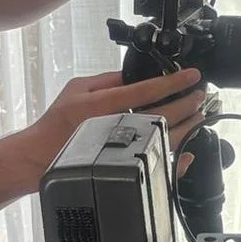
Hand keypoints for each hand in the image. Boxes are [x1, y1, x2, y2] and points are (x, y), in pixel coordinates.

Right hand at [30, 67, 205, 169]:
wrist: (41, 158)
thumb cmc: (57, 124)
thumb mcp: (77, 88)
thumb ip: (107, 80)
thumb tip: (134, 74)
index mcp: (105, 105)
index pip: (147, 90)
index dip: (174, 81)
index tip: (192, 75)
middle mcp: (117, 127)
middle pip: (164, 113)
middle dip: (188, 102)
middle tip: (200, 95)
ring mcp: (123, 150)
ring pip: (167, 138)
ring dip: (188, 126)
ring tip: (198, 115)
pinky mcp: (125, 167)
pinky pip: (159, 164)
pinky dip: (179, 158)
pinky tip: (188, 149)